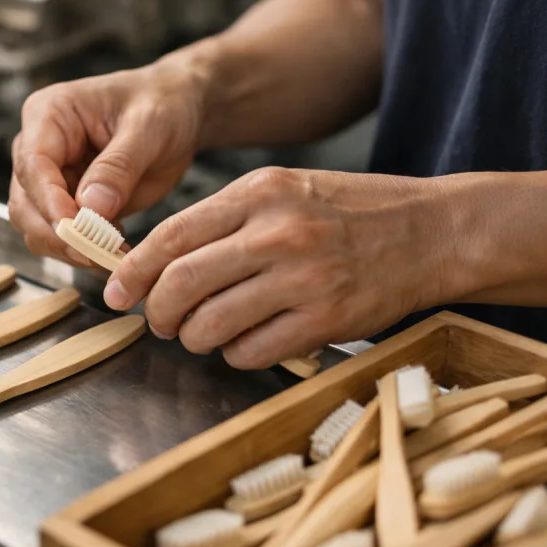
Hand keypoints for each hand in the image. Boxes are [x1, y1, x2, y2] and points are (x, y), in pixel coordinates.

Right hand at [9, 61, 204, 264]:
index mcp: (49, 114)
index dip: (49, 202)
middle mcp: (39, 147)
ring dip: (68, 247)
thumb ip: (119, 166)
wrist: (179, 112)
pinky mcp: (68, 204)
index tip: (75, 229)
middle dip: (56, 233)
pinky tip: (113, 248)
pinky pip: (62, 237)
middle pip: (25, 203)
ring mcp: (51, 179)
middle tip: (95, 252)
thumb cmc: (162, 104)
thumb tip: (92, 207)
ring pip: (37, 226)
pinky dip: (83, 250)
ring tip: (110, 251)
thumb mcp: (149, 127)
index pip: (33, 165)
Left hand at [102, 166, 452, 367]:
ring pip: (211, 324)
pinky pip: (252, 352)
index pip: (172, 236)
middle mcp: (278, 233)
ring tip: (201, 333)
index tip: (116, 292)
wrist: (431, 231)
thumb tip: (157, 260)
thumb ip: (222, 221)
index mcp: (259, 194)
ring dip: (194, 338)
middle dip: (158, 312)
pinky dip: (236, 354)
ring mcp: (304, 279)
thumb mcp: (282, 191)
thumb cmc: (346, 213)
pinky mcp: (326, 321)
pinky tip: (245, 342)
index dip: (133, 270)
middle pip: (182, 284)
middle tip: (159, 321)